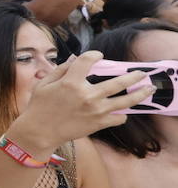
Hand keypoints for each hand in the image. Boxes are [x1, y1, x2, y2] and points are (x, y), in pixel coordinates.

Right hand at [11, 52, 149, 153]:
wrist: (39, 132)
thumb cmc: (38, 107)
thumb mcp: (44, 84)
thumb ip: (60, 69)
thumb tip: (75, 58)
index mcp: (71, 82)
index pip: (88, 61)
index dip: (95, 55)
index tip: (99, 56)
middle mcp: (87, 95)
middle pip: (118, 82)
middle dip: (133, 76)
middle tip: (141, 73)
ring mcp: (95, 110)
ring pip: (126, 101)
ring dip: (140, 94)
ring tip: (148, 89)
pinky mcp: (99, 123)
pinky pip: (119, 117)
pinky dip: (122, 114)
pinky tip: (122, 110)